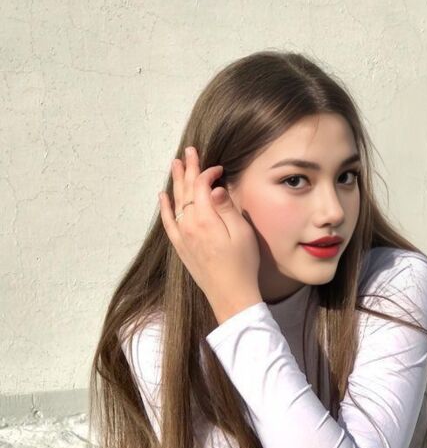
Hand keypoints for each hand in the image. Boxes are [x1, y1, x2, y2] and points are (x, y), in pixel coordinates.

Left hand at [158, 146, 261, 315]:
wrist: (231, 295)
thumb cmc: (242, 264)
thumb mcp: (242, 233)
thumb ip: (227, 208)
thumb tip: (215, 189)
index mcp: (205, 219)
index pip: (201, 186)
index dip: (208, 173)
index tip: (219, 168)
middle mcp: (189, 226)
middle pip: (185, 191)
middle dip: (188, 169)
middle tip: (189, 151)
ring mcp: (182, 237)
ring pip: (175, 203)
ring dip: (176, 182)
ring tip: (176, 165)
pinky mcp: (181, 247)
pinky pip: (168, 222)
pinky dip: (164, 207)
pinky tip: (163, 196)